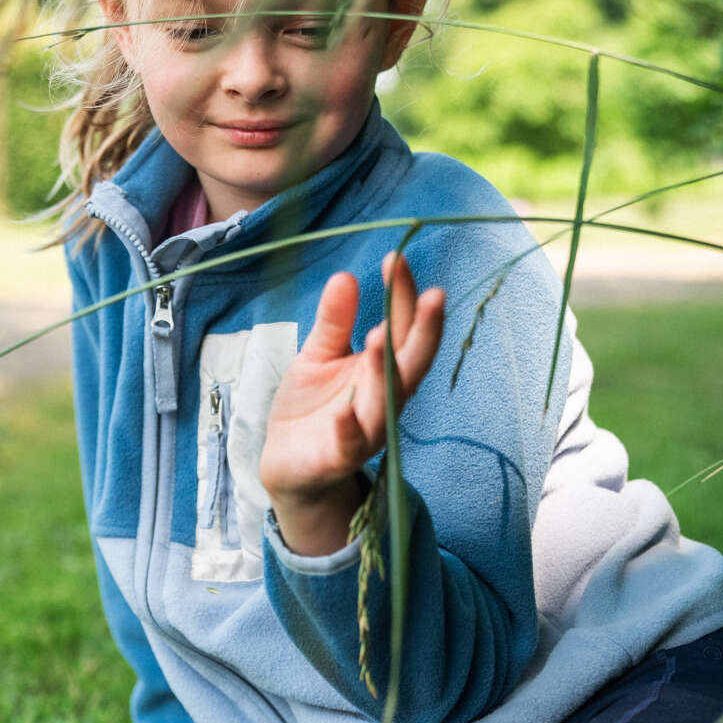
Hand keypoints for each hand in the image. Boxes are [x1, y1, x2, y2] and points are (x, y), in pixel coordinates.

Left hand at [260, 253, 443, 553]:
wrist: (289, 464)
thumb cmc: (313, 407)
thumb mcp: (320, 355)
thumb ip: (334, 322)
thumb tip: (345, 275)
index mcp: (384, 368)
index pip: (401, 327)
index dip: (403, 296)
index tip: (396, 259)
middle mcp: (385, 397)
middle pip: (411, 361)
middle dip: (423, 330)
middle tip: (432, 295)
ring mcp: (366, 429)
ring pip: (386, 401)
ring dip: (386, 372)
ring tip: (381, 338)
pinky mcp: (340, 457)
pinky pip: (348, 444)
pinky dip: (347, 429)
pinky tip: (343, 412)